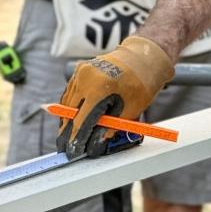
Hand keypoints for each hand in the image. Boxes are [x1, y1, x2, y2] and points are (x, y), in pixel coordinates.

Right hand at [55, 35, 174, 158]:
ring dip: (67, 120)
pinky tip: (71, 119)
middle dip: (67, 133)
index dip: (76, 140)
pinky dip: (70, 107)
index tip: (73, 153)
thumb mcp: (129, 111)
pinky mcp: (80, 70)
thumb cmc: (141, 84)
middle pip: (69, 113)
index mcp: (99, 88)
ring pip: (66, 103)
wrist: (144, 58)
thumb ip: (109, 129)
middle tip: (67, 149)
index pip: (80, 122)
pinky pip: (70, 93)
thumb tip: (93, 146)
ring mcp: (80, 72)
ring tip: (69, 137)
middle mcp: (85, 78)